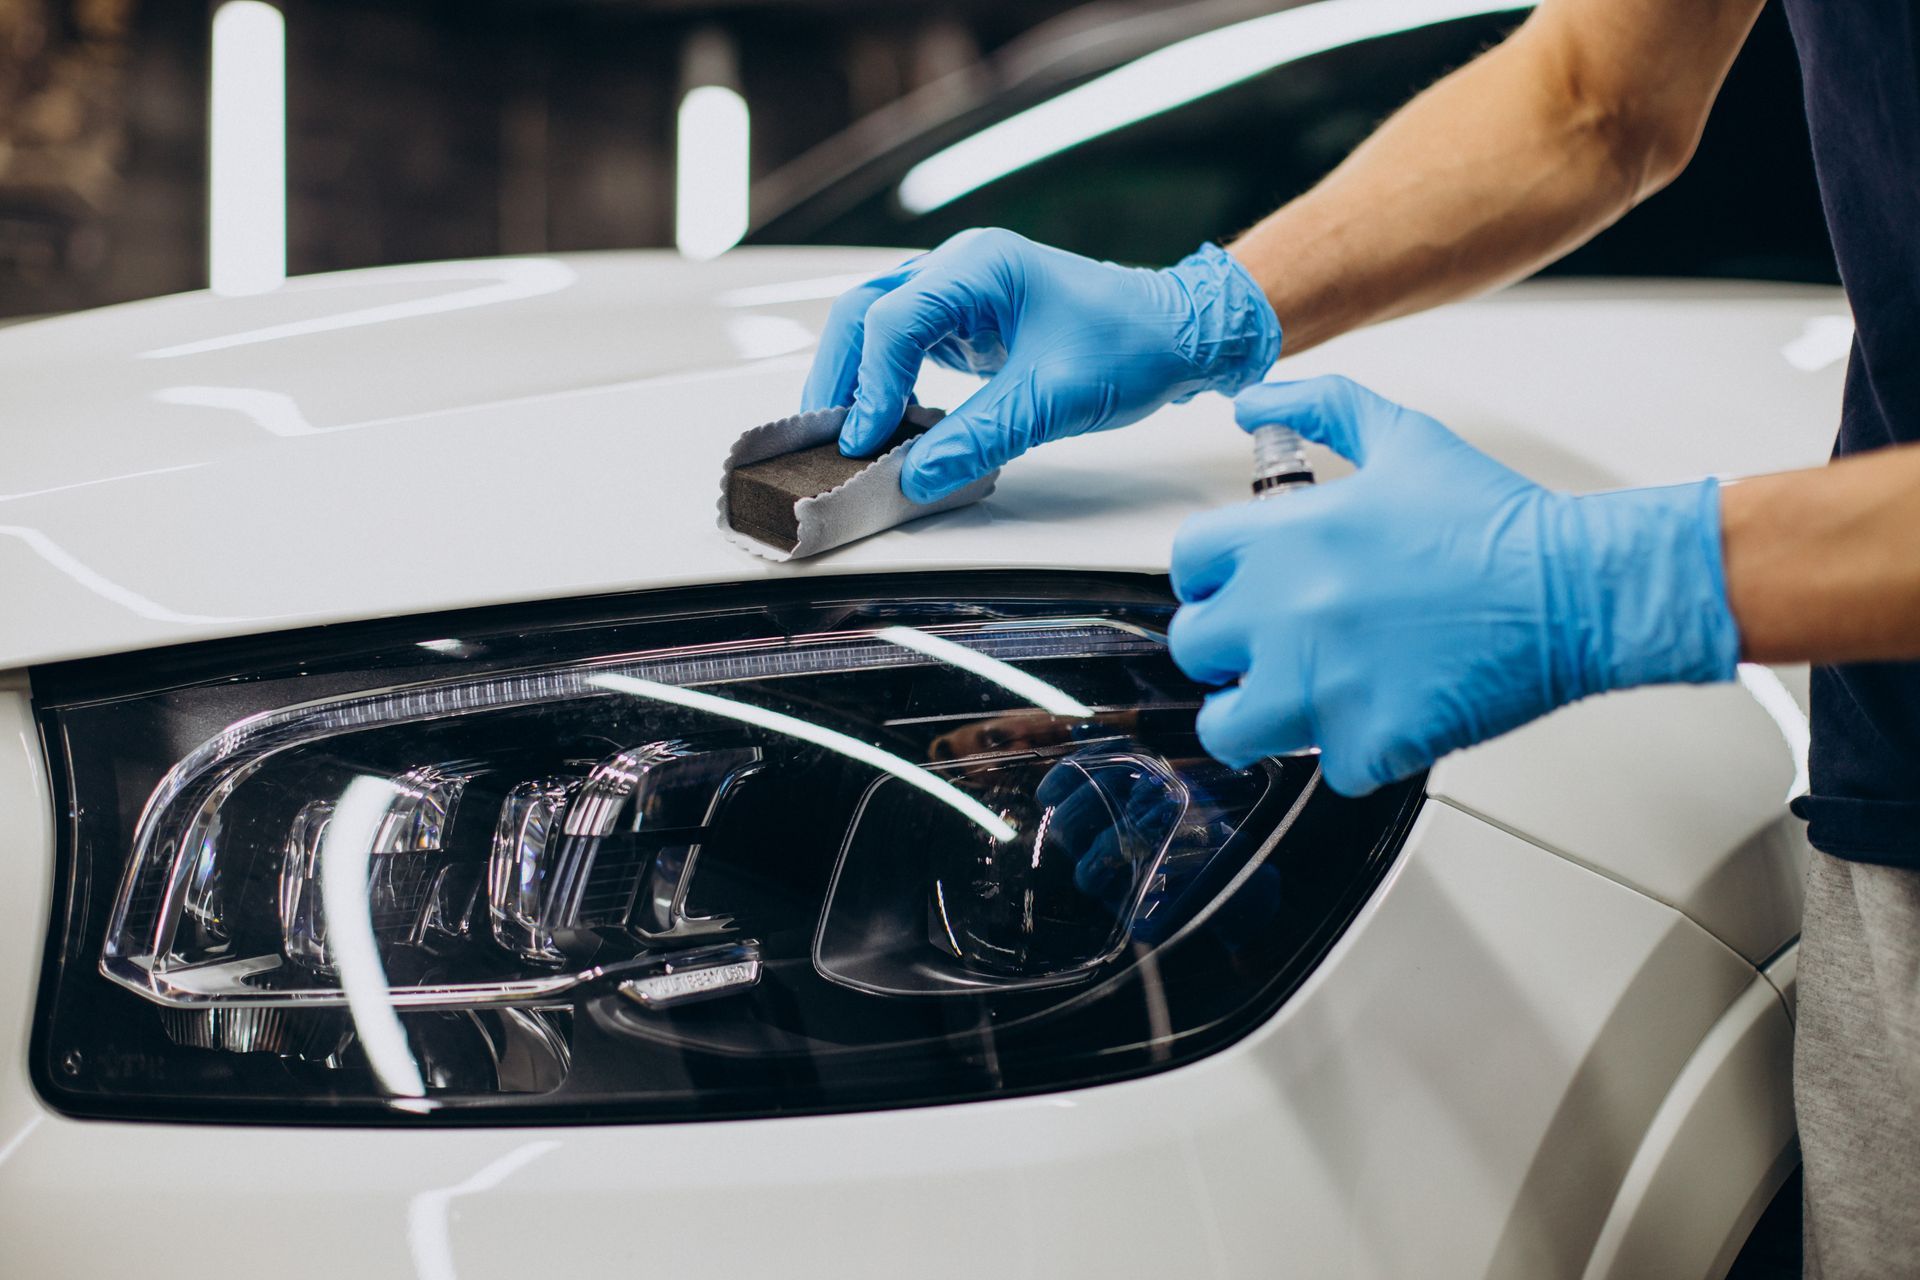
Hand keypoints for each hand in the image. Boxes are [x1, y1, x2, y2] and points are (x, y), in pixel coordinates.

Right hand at [801, 228, 1280, 502]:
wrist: (1180, 334)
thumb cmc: (1131, 344)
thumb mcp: (1053, 399)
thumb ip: (979, 437)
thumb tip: (915, 478)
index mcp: (978, 265)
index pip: (892, 320)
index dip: (870, 385)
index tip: (864, 440)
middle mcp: (958, 269)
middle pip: (865, 313)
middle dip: (840, 376)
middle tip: (825, 438)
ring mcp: (959, 294)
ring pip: (876, 328)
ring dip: (856, 380)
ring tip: (846, 436)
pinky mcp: (967, 325)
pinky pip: (906, 348)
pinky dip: (886, 383)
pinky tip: (887, 424)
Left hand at [1169, 376, 1739, 794]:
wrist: (1575, 588)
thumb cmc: (1496, 519)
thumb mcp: (1402, 437)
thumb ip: (1318, 408)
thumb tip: (1252, 401)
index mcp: (1283, 537)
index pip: (1186, 565)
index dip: (1213, 579)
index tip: (1241, 589)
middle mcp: (1285, 610)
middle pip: (1194, 650)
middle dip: (1228, 650)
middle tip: (1274, 646)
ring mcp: (1321, 683)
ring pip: (1228, 727)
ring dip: (1258, 716)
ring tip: (1302, 699)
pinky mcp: (1366, 741)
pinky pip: (1326, 764)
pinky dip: (1356, 750)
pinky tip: (1389, 715)